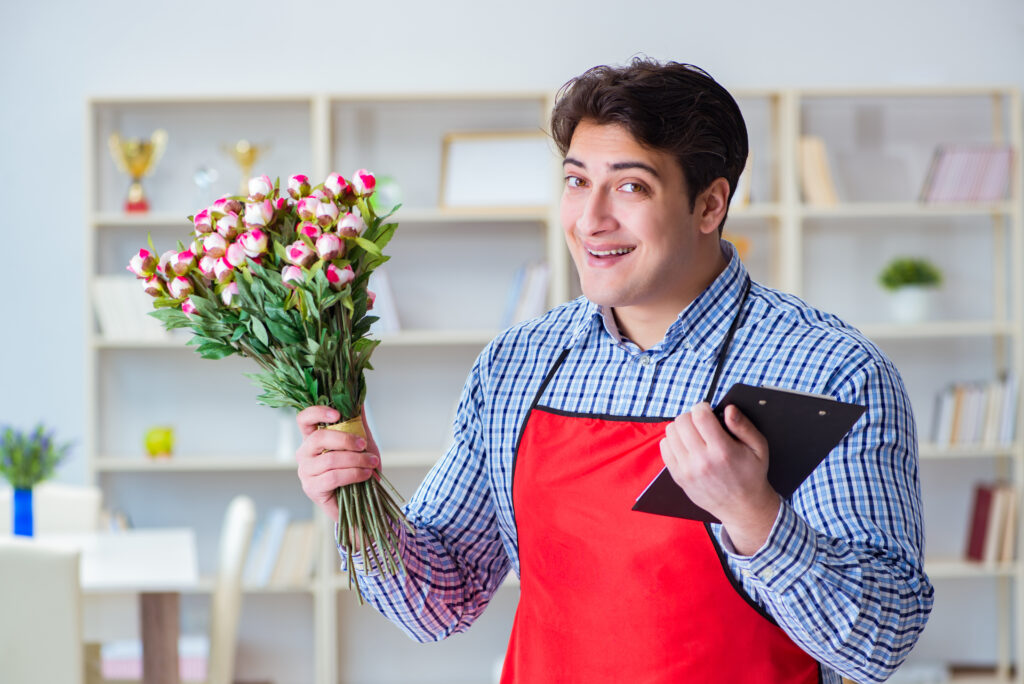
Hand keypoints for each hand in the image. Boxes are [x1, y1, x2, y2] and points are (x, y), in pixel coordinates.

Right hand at [295, 406, 380, 520]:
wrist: (361, 503)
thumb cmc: (357, 471)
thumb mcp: (361, 444)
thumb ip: (357, 422)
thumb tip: (359, 398)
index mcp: (312, 438)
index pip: (304, 419)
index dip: (317, 412)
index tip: (338, 414)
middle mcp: (304, 453)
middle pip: (319, 438)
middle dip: (346, 440)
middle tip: (364, 445)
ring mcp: (305, 472)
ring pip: (330, 459)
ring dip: (357, 460)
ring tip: (372, 463)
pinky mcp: (312, 488)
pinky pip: (334, 477)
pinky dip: (354, 474)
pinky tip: (366, 474)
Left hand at [660, 402, 779, 554]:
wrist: (742, 507)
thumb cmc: (751, 475)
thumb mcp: (759, 448)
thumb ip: (744, 426)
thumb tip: (728, 409)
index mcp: (722, 451)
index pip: (700, 416)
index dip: (703, 407)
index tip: (708, 411)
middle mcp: (701, 461)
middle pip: (681, 421)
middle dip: (691, 416)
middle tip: (701, 423)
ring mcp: (687, 470)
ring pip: (670, 432)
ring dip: (681, 428)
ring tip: (694, 434)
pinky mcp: (678, 477)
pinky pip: (664, 447)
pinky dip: (673, 441)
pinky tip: (686, 445)